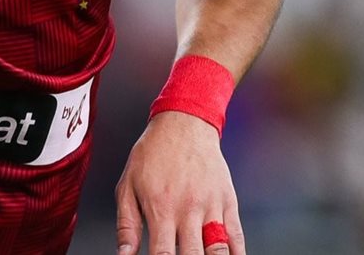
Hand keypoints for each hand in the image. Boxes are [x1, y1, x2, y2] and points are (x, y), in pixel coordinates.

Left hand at [116, 111, 244, 254]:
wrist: (184, 123)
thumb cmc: (152, 154)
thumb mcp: (127, 186)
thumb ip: (127, 226)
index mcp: (161, 209)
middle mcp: (188, 209)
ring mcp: (211, 206)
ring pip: (218, 249)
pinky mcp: (227, 200)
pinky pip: (236, 236)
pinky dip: (236, 253)